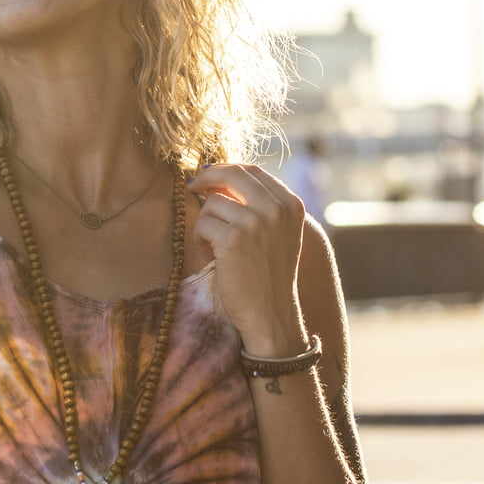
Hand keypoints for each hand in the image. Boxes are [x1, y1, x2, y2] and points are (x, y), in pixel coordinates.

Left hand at [187, 163, 308, 355]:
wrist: (271, 313)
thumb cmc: (268, 274)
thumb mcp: (277, 232)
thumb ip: (257, 203)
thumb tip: (215, 174)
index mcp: (291, 204)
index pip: (253, 170)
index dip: (226, 169)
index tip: (209, 174)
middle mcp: (277, 209)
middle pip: (232, 174)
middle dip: (207, 176)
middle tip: (192, 186)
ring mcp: (256, 223)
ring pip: (213, 201)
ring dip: (206, 221)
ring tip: (214, 243)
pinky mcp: (233, 239)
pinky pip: (203, 222)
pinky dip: (201, 237)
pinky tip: (211, 254)